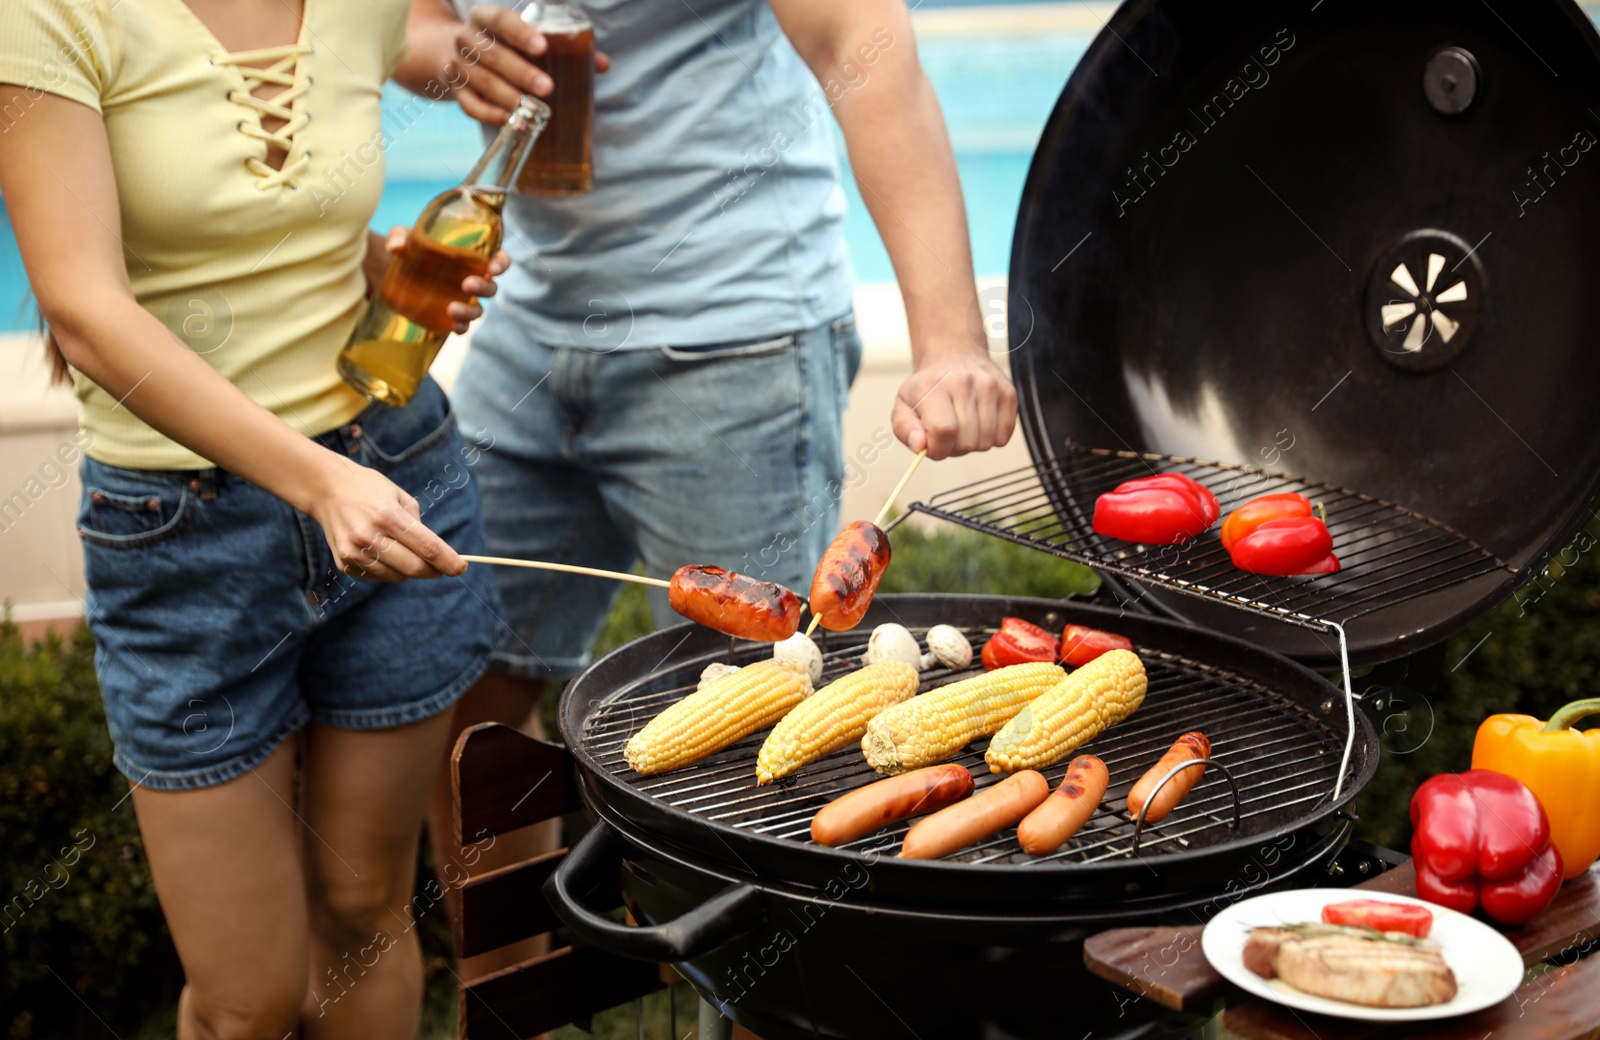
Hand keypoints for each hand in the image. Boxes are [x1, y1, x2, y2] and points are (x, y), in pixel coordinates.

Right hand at [309, 458, 464, 581]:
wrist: (326, 489)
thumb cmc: (371, 490)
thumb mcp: (400, 497)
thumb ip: (419, 526)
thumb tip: (436, 556)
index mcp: (388, 515)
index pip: (428, 547)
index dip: (449, 561)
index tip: (462, 568)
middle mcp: (369, 535)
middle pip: (414, 568)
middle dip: (434, 571)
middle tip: (442, 567)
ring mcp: (354, 552)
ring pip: (397, 577)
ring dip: (408, 569)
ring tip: (400, 548)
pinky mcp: (344, 563)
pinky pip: (378, 577)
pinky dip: (388, 569)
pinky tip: (379, 550)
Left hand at [383, 226, 509, 333]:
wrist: (394, 274)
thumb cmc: (409, 249)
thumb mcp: (402, 237)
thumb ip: (399, 237)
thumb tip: (396, 248)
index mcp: (471, 258)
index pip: (497, 261)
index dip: (501, 264)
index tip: (493, 267)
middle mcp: (473, 280)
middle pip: (490, 288)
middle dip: (483, 287)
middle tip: (466, 284)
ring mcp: (463, 301)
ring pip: (478, 310)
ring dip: (470, 311)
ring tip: (451, 308)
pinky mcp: (450, 317)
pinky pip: (463, 326)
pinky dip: (461, 327)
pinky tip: (453, 326)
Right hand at [450, 4, 610, 124]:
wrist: (452, 53)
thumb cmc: (502, 45)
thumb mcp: (521, 38)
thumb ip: (560, 47)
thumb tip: (602, 64)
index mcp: (485, 18)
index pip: (500, 21)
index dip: (520, 33)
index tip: (542, 47)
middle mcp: (467, 39)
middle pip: (493, 55)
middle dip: (521, 72)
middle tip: (547, 87)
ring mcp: (457, 65)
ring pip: (482, 81)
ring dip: (508, 96)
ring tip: (531, 110)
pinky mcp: (456, 91)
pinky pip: (469, 105)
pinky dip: (489, 114)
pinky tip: (509, 120)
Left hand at [891, 347, 1017, 459]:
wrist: (954, 354)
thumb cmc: (928, 386)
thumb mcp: (904, 405)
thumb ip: (905, 429)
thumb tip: (920, 445)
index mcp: (934, 386)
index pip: (943, 431)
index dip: (938, 449)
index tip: (933, 444)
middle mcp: (964, 382)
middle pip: (966, 442)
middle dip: (954, 448)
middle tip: (947, 432)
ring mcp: (990, 386)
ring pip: (986, 442)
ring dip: (973, 443)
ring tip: (963, 425)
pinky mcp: (1009, 393)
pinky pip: (1003, 437)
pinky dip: (991, 438)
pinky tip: (979, 421)